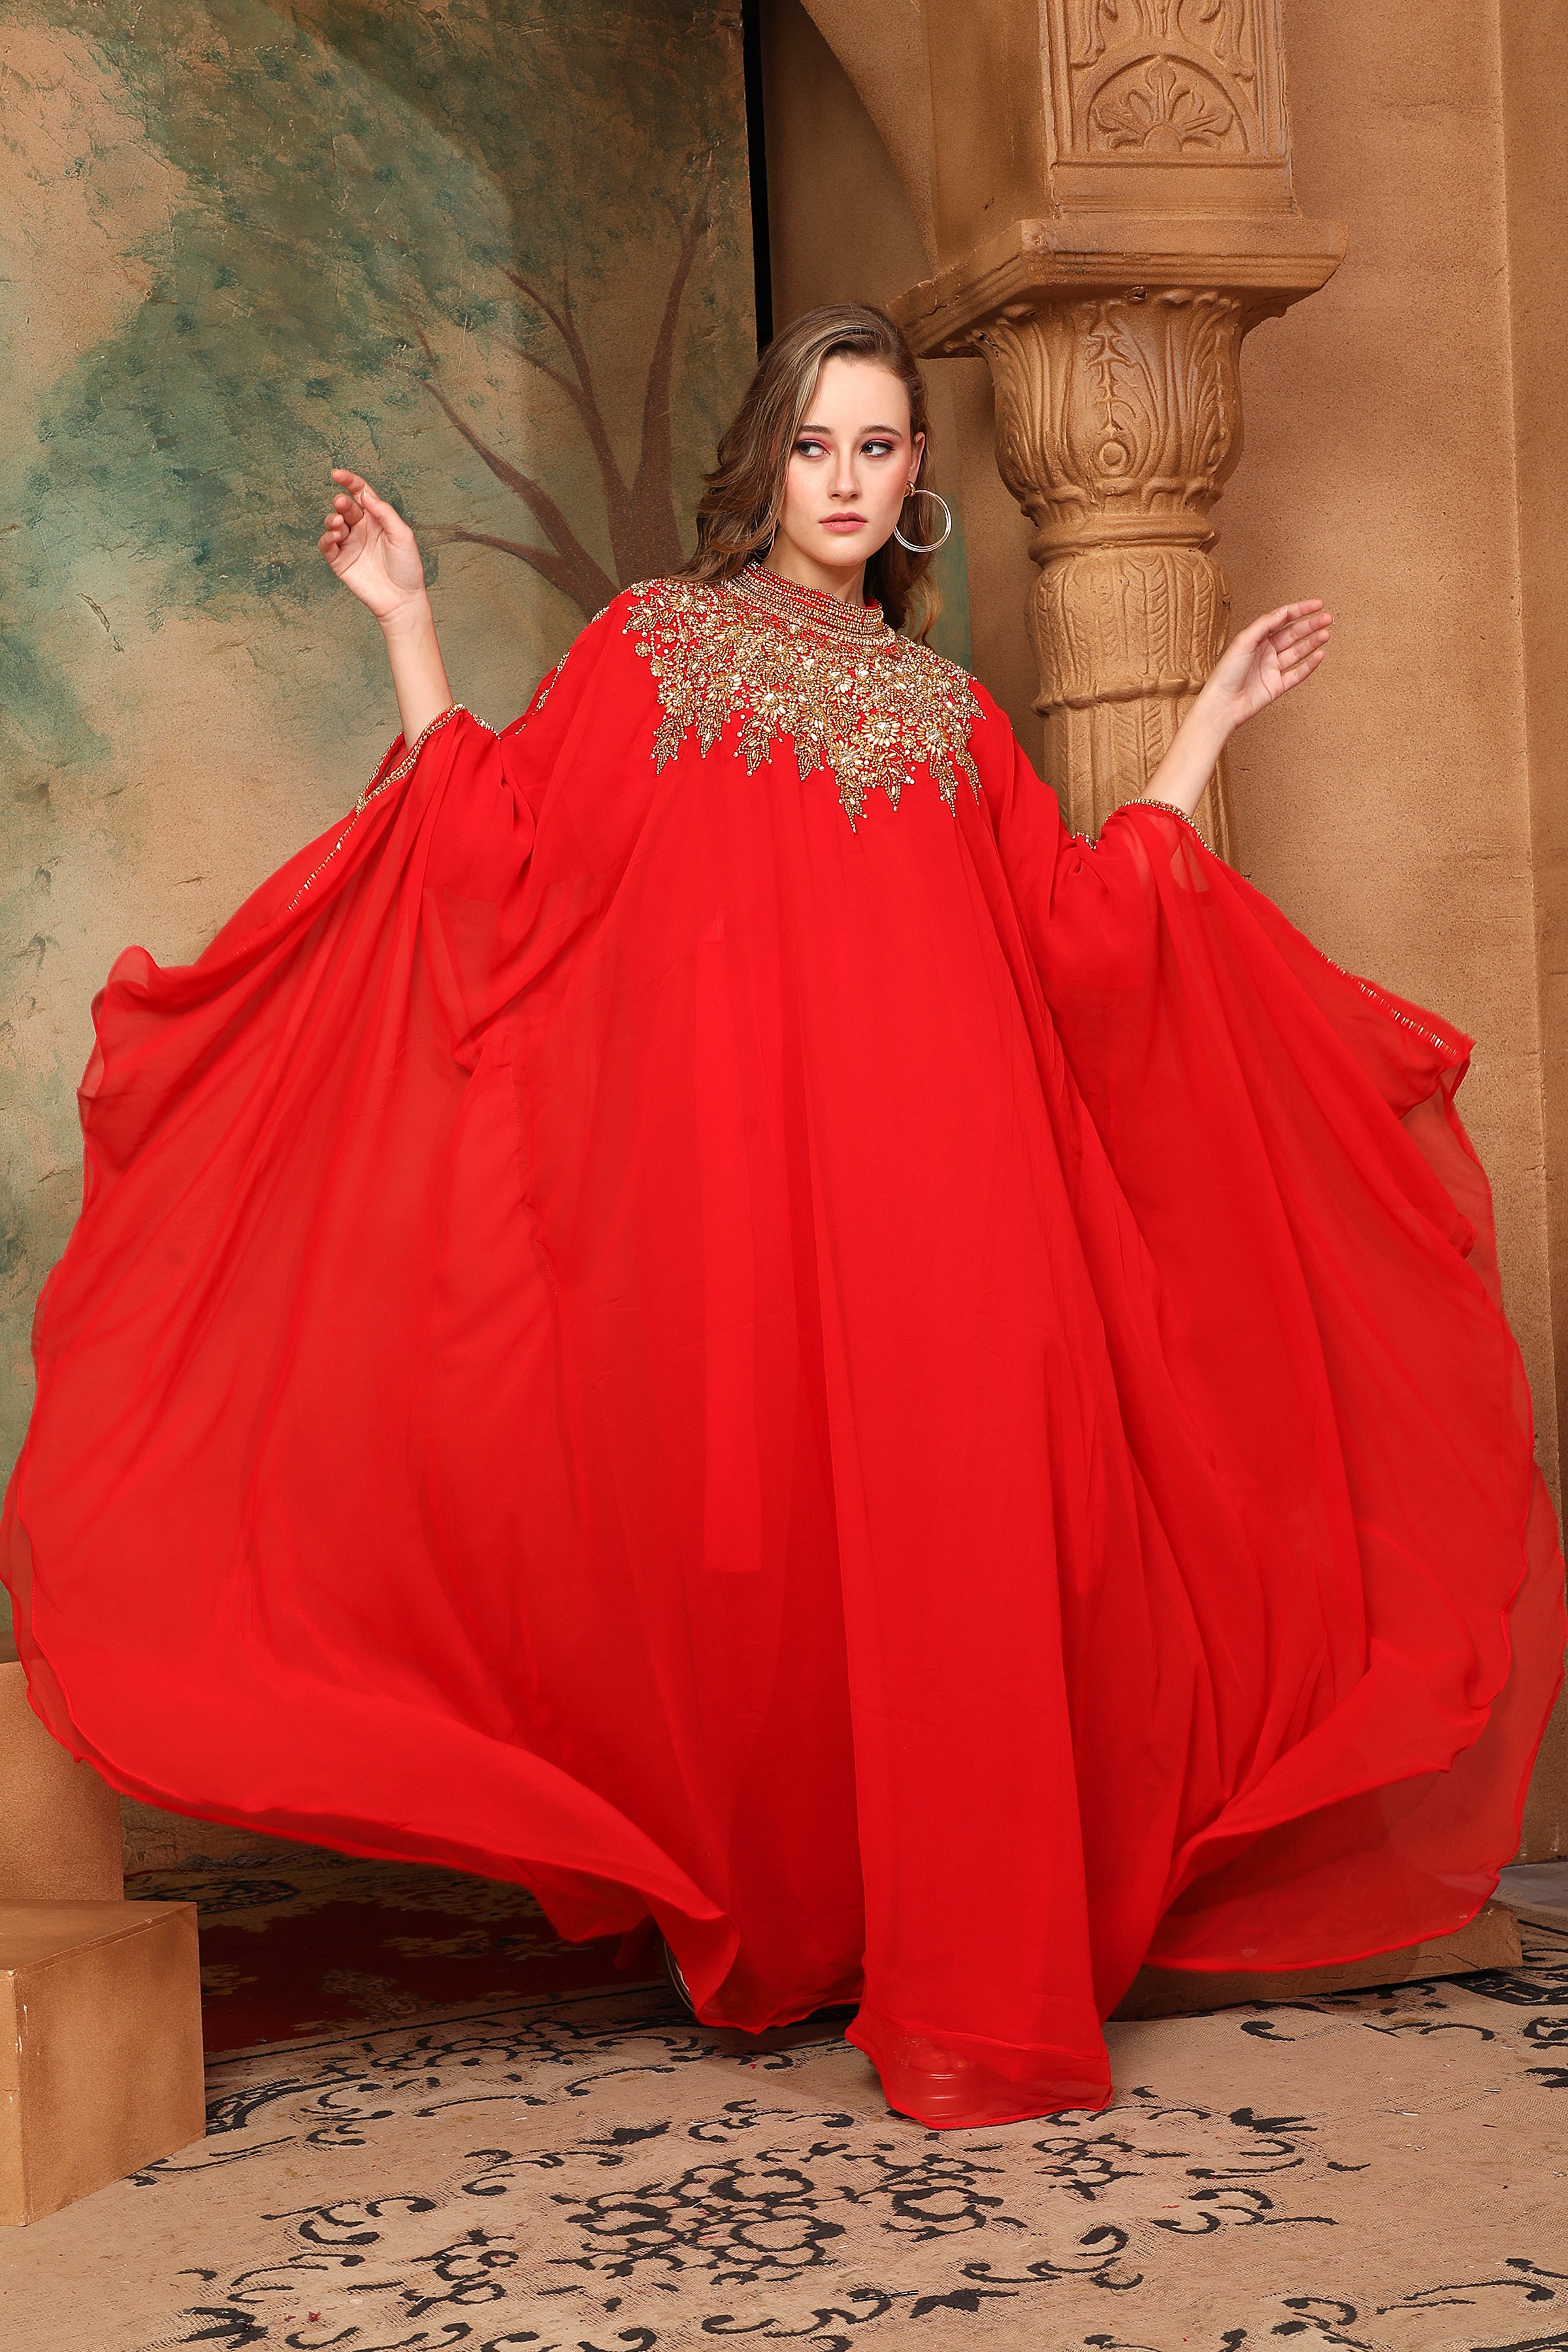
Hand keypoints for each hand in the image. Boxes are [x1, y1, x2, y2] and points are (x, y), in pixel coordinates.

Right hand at [318, 470, 428, 628]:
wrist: (402, 599)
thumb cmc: (407, 568)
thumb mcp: (403, 535)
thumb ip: (385, 513)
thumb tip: (365, 494)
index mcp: (376, 519)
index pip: (359, 493)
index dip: (348, 481)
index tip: (337, 474)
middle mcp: (361, 529)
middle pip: (345, 508)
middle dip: (340, 503)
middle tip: (340, 505)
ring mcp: (350, 544)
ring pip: (333, 524)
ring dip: (332, 520)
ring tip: (338, 524)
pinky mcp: (340, 562)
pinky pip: (327, 546)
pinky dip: (326, 538)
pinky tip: (333, 537)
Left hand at [1202, 600, 1332, 732]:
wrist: (1222, 705)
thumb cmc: (1225, 674)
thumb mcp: (1243, 641)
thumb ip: (1264, 625)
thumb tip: (1283, 611)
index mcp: (1256, 639)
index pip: (1282, 620)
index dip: (1300, 611)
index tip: (1317, 604)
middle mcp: (1265, 652)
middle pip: (1293, 634)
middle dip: (1310, 625)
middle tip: (1327, 618)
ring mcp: (1272, 669)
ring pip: (1297, 652)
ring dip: (1312, 642)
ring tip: (1326, 633)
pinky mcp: (1277, 686)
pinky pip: (1297, 674)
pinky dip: (1309, 665)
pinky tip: (1320, 654)